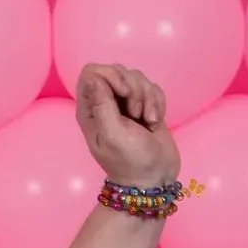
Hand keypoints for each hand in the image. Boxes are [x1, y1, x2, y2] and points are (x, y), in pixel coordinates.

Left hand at [75, 65, 180, 190]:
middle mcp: (105, 103)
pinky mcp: (144, 105)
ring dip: (147, 97)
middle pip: (116, 70)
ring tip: (147, 121)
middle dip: (132, 88)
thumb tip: (93, 77)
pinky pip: (152, 88)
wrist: (154, 177)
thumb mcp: (112, 134)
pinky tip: (154, 121)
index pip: (92, 73)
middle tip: (136, 113)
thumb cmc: (130, 161)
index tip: (123, 93)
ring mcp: (125, 104)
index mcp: (90, 110)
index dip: (110, 76)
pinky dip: (157, 102)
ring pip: (136, 77)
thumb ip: (101, 104)